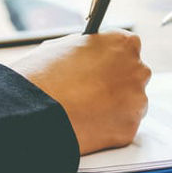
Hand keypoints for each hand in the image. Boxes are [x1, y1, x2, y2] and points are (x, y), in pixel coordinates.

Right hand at [10, 31, 151, 154]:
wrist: (33, 111)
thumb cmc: (41, 75)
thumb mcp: (63, 47)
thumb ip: (89, 49)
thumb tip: (93, 54)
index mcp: (123, 44)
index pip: (128, 48)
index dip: (112, 60)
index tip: (103, 68)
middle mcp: (138, 70)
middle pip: (134, 77)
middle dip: (117, 84)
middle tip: (93, 93)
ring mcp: (137, 100)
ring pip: (131, 104)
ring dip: (115, 108)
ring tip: (85, 111)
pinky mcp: (131, 127)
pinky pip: (122, 127)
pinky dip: (108, 129)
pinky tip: (86, 125)